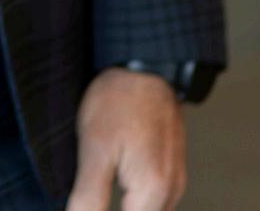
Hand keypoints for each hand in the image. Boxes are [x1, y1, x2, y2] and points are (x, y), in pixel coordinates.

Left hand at [64, 68, 186, 210]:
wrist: (145, 62)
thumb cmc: (120, 98)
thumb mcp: (94, 149)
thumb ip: (89, 198)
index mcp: (153, 192)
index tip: (86, 202)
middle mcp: (170, 191)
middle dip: (113, 208)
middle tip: (90, 192)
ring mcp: (173, 180)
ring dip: (125, 206)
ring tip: (100, 186)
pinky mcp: (170, 168)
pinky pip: (152, 199)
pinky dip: (133, 200)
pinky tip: (116, 183)